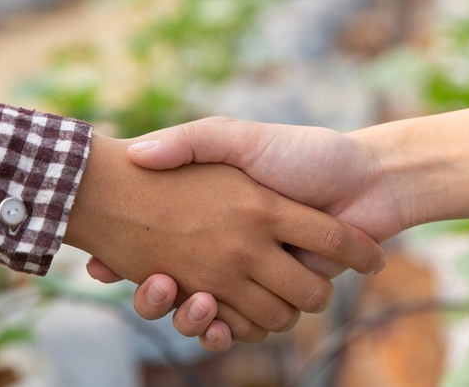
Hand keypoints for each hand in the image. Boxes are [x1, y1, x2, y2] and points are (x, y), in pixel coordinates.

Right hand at [96, 100, 468, 345]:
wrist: (369, 178)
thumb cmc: (303, 151)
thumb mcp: (238, 136)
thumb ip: (192, 140)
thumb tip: (137, 154)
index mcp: (216, 215)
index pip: (154, 244)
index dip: (124, 259)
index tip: (100, 263)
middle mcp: (232, 248)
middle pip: (176, 287)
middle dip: (159, 296)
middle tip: (152, 285)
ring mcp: (257, 273)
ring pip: (209, 312)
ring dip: (193, 316)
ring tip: (185, 298)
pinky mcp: (285, 294)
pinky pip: (247, 325)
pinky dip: (226, 331)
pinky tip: (213, 322)